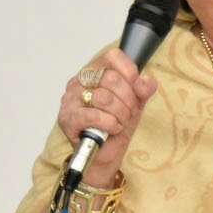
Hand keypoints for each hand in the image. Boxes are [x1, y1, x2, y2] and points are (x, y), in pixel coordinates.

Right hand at [57, 48, 157, 184]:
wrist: (103, 155)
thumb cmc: (114, 126)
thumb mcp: (135, 104)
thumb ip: (143, 89)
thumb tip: (145, 81)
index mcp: (94, 72)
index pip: (112, 57)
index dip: (129, 72)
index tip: (135, 88)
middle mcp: (79, 81)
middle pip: (111, 78)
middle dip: (128, 99)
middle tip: (129, 112)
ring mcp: (70, 99)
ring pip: (104, 97)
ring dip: (120, 114)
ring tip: (120, 123)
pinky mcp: (67, 118)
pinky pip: (94, 115)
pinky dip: (110, 124)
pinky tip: (111, 129)